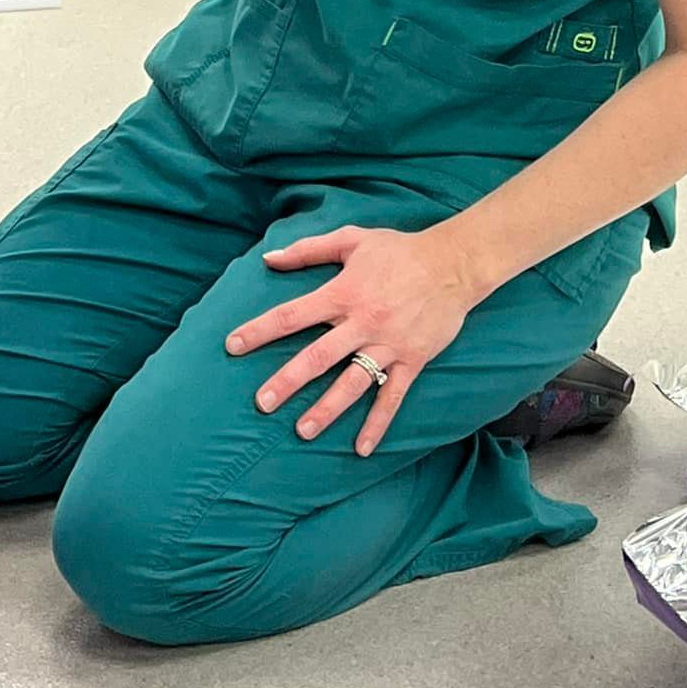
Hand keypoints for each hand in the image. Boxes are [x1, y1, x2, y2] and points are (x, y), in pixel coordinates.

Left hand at [225, 224, 481, 456]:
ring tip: (302, 431)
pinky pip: (392, 397)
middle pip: (317, 356)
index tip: (232, 345)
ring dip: (327, 409)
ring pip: (352, 383)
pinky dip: (378, 423)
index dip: (260, 329)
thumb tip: (269, 258)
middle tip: (262, 403)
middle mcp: (361, 323)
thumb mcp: (351, 240)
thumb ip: (308, 250)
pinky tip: (362, 448)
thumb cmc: (398, 250)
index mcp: (342, 293)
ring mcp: (388, 345)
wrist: (453, 265)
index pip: (292, 314)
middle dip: (287, 381)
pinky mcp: (412, 360)